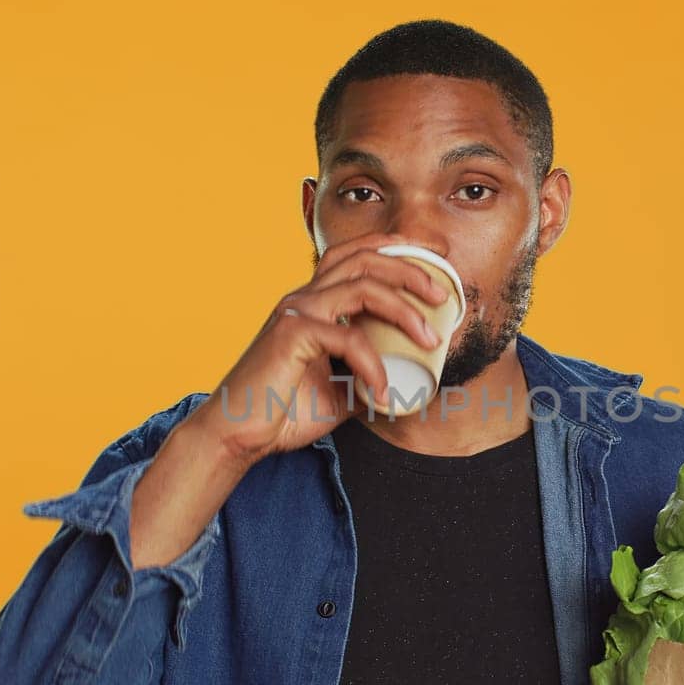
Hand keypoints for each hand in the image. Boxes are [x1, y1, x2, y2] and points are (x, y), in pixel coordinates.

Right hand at [188, 232, 450, 465]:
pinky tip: (382, 392)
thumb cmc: (282, 412)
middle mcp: (304, 297)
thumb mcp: (339, 391)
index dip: (396, 248)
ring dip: (404, 308)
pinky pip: (349, 338)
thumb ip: (366, 376)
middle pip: (364, 257)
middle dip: (411, 267)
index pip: (356, 256)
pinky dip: (374, 365)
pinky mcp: (291, 333)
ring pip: (362, 286)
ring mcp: (296, 311)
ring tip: (431, 337)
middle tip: (444, 292)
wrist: (239, 436)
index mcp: (313, 302)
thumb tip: (404, 381)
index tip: (436, 257)